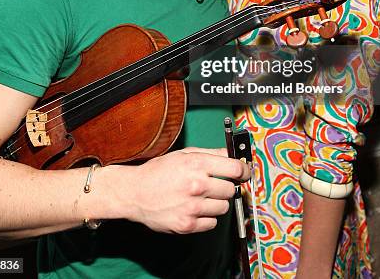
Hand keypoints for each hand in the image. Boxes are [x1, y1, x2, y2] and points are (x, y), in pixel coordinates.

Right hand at [113, 147, 249, 233]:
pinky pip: (212, 223)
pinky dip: (207, 217)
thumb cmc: (158, 172)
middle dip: (226, 187)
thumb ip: (210, 154)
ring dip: (216, 202)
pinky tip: (195, 209)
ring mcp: (192, 207)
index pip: (235, 169)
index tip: (245, 173)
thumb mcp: (184, 154)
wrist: (134, 192)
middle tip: (214, 185)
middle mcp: (196, 185)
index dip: (244, 171)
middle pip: (231, 190)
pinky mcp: (187, 225)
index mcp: (197, 164)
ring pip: (224, 207)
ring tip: (201, 197)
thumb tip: (232, 155)